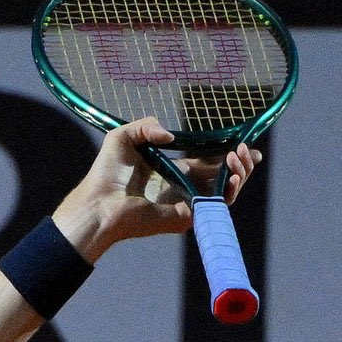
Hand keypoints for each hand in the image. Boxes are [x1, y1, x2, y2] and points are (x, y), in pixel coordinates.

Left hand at [53, 117, 262, 259]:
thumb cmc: (106, 173)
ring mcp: (187, 204)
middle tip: (243, 149)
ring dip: (240, 172)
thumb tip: (171, 136)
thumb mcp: (124, 137)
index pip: (209, 164)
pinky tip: (231, 175)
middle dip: (241, 162)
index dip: (227, 154)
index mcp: (173, 172)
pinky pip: (217, 206)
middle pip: (224, 177)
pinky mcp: (187, 217)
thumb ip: (147, 125)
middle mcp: (183, 189)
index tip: (242, 144)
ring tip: (237, 157)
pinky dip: (230, 190)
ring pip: (227, 191)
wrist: (98, 201)